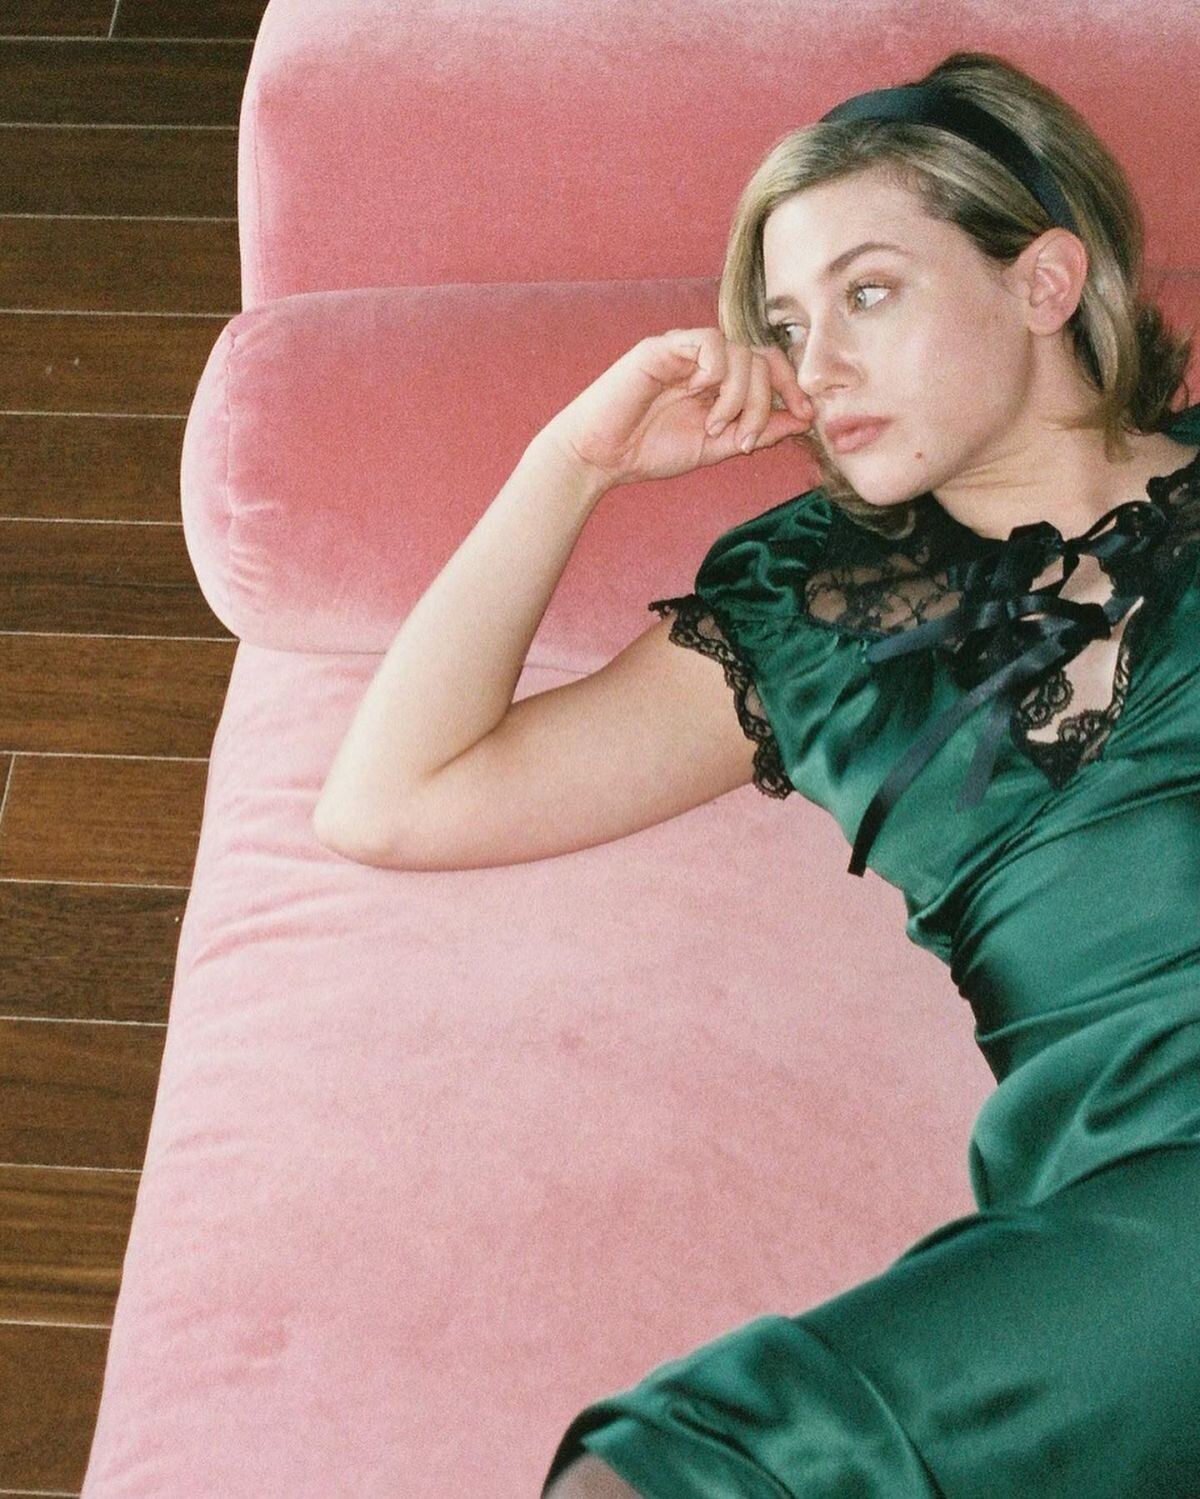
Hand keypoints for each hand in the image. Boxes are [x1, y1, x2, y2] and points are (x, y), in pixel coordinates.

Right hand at [536, 326, 814, 487]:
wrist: (599, 456)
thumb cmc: (648, 451)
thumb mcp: (715, 447)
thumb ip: (755, 431)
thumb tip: (802, 420)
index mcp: (718, 381)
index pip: (768, 366)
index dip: (792, 386)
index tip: (806, 415)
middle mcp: (704, 361)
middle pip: (761, 358)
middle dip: (767, 400)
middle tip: (746, 438)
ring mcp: (684, 351)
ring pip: (740, 352)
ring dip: (738, 397)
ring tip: (714, 428)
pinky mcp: (662, 347)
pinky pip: (709, 342)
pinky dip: (715, 372)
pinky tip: (699, 396)